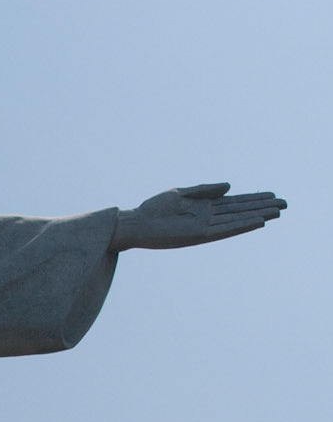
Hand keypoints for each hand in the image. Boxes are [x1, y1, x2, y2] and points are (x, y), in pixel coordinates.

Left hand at [112, 182, 286, 251]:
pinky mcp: (199, 235)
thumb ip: (206, 190)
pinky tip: (257, 221)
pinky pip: (225, 230)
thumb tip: (230, 186)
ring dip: (257, 216)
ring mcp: (206, 227)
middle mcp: (208, 217)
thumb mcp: (181, 193)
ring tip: (277, 212)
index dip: (254, 199)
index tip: (272, 195)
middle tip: (285, 204)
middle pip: (241, 210)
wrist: (136, 224)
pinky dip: (242, 225)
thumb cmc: (154, 209)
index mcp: (204, 207)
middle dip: (262, 207)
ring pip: (238, 220)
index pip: (235, 202)